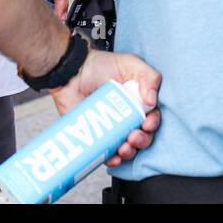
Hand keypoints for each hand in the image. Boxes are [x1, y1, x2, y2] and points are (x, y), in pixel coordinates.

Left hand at [51, 49, 161, 166]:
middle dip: (141, 140)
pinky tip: (113, 157)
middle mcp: (126, 116)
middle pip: (142, 136)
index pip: (151, 118)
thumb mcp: (130, 63)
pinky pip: (106, 153)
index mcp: (137, 101)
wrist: (70, 72)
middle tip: (133, 136)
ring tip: (123, 147)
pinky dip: (112, 159)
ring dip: (129, 152)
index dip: (152, 124)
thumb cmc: (99, 64)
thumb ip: (148, 76)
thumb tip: (152, 102)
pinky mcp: (95, 136)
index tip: (146, 124)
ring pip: (126, 148)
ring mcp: (111, 128)